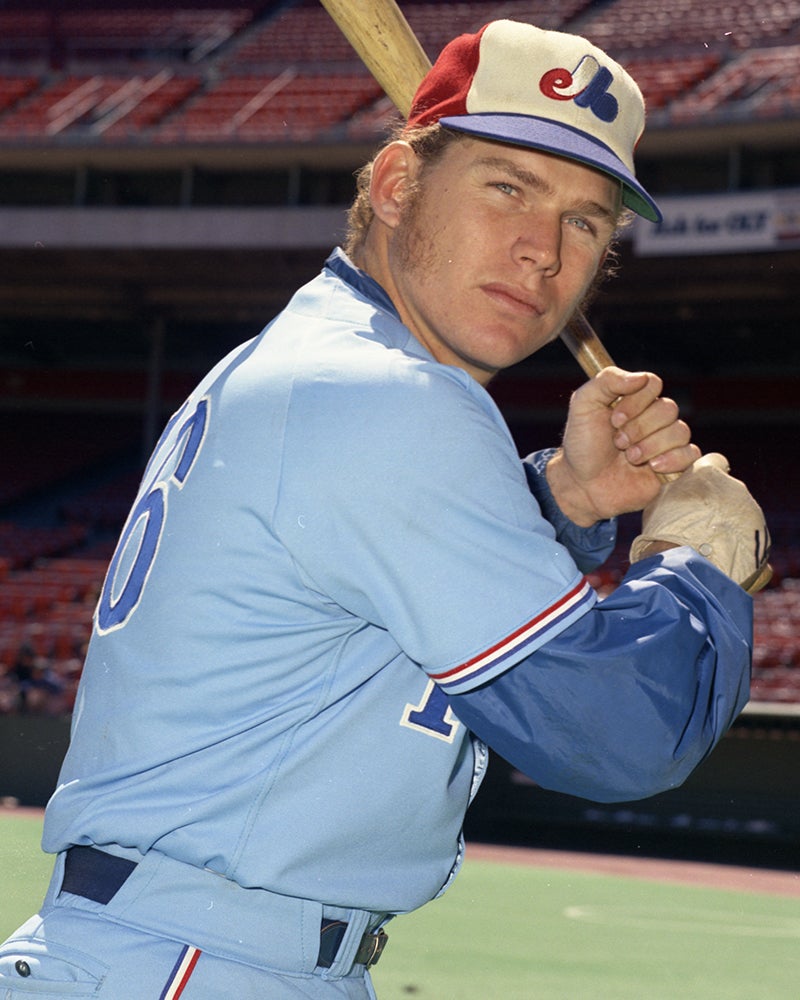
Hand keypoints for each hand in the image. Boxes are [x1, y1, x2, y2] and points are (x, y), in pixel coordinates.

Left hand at [546, 367, 699, 525]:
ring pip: (680, 431)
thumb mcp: (583, 406)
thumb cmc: (582, 445)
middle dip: (639, 428)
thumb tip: (641, 378)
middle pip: (668, 408)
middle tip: (618, 442)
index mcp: (635, 399)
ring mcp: (666, 441)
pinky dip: (672, 459)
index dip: (636, 401)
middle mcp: (654, 418)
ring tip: (630, 458)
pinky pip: (691, 454)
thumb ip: (607, 381)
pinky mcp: (674, 465)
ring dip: (650, 446)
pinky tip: (652, 467)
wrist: (583, 485)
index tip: (614, 419)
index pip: (653, 384)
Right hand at [630, 453, 771, 592]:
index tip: (697, 488)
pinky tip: (720, 552)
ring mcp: (749, 508)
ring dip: (727, 521)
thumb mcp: (659, 500)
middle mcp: (733, 485)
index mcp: (707, 472)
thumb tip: (678, 488)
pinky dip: (737, 539)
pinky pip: (748, 530)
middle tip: (699, 521)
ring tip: (708, 542)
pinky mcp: (760, 532)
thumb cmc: (664, 531)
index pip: (714, 461)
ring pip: (739, 509)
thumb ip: (675, 489)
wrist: (685, 564)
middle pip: (727, 488)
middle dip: (716, 501)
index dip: (705, 475)